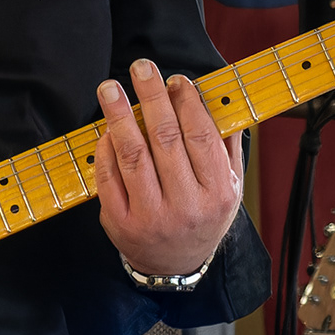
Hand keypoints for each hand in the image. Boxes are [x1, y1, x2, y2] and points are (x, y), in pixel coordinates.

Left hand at [93, 59, 243, 277]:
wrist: (175, 266)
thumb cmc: (203, 218)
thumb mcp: (229, 188)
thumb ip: (227, 146)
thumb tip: (219, 100)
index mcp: (218, 193)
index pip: (201, 138)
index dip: (187, 105)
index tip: (175, 81)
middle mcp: (186, 205)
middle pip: (165, 140)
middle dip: (151, 98)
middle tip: (140, 68)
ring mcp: (151, 215)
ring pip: (132, 155)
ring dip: (119, 116)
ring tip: (111, 88)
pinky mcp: (120, 222)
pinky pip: (108, 177)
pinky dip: (105, 148)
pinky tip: (106, 128)